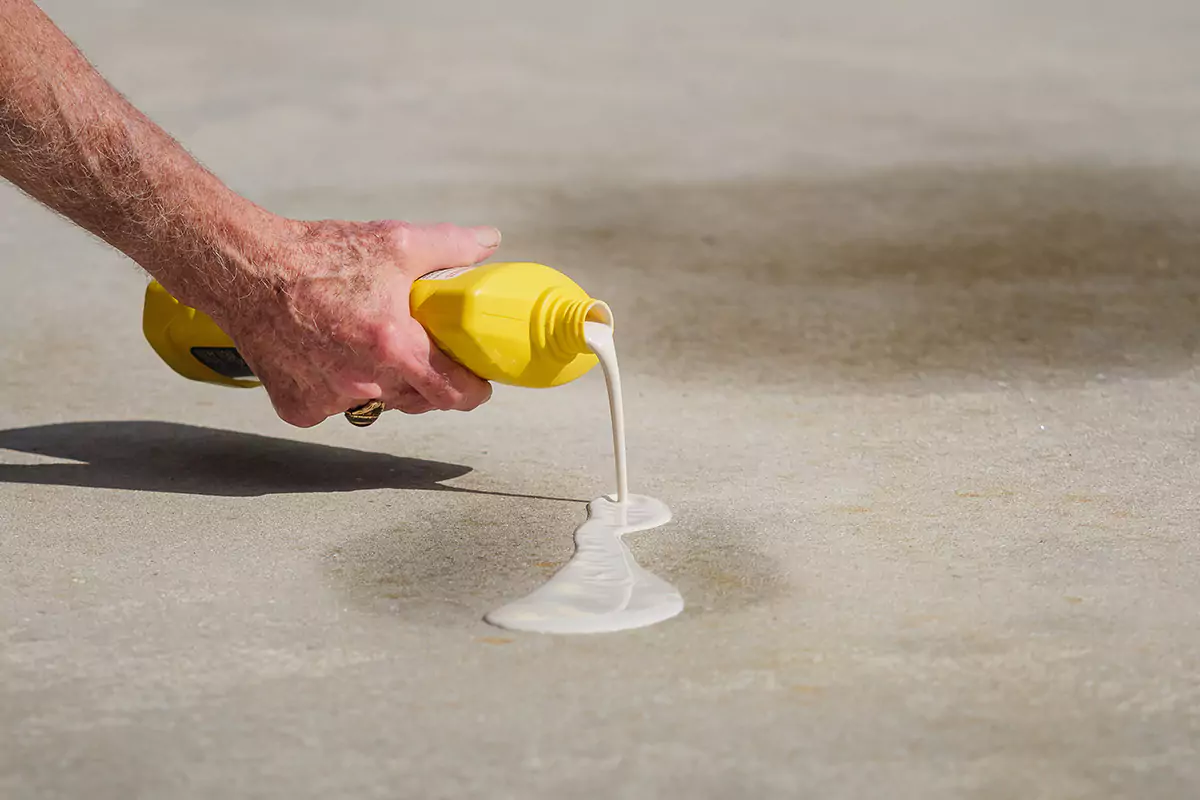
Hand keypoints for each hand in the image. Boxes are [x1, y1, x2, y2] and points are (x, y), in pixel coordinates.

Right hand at [210, 217, 500, 426]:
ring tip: (369, 345)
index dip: (472, 391)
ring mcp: (330, 400)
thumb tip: (489, 241)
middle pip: (418, 401)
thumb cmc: (320, 256)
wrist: (247, 269)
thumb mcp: (395, 242)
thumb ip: (450, 245)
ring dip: (382, 383)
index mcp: (395, 347)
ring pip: (377, 403)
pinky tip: (327, 355)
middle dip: (428, 382)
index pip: (454, 393)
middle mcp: (364, 381)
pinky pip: (332, 406)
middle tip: (423, 353)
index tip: (477, 384)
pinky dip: (336, 387)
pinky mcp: (299, 408)